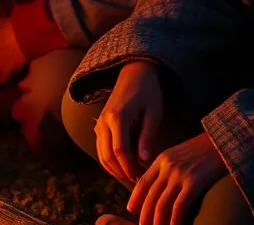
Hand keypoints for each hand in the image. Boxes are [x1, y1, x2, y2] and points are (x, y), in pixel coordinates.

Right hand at [95, 60, 164, 184]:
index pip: (120, 150)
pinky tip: (122, 166)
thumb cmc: (148, 92)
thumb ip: (148, 136)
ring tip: (130, 176)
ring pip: (101, 153)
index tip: (141, 177)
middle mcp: (104, 121)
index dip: (129, 167)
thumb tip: (144, 160)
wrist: (134, 73)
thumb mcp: (154, 113)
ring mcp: (100, 122)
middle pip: (107, 155)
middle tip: (136, 181)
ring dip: (113, 168)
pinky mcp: (100, 123)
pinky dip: (109, 160)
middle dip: (121, 171)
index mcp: (117, 117)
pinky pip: (100, 147)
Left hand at [128, 132, 228, 224]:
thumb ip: (168, 169)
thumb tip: (161, 188)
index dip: (136, 197)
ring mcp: (180, 174)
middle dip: (145, 215)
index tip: (130, 209)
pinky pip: (179, 205)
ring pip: (162, 203)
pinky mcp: (194, 182)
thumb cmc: (203, 150)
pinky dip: (174, 220)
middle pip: (150, 196)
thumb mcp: (179, 154)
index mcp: (162, 160)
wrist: (223, 141)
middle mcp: (167, 167)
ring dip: (157, 221)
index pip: (143, 182)